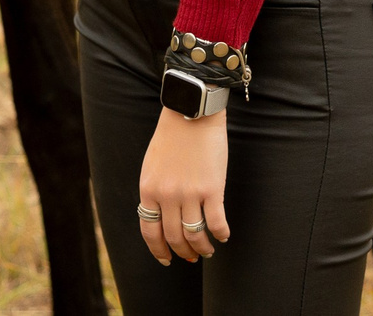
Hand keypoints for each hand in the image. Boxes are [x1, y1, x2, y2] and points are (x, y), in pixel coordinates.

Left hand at [137, 106, 228, 263]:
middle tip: (191, 257)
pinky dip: (221, 234)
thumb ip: (154, 191)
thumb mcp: (151, 166)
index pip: (150, 232)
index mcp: (148, 190)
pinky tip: (223, 236)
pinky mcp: (211, 189)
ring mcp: (189, 193)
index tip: (167, 259)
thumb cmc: (172, 136)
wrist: (192, 112)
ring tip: (208, 251)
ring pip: (195, 235)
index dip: (158, 250)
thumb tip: (160, 217)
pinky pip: (217, 222)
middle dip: (183, 253)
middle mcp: (167, 196)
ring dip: (202, 249)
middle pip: (174, 237)